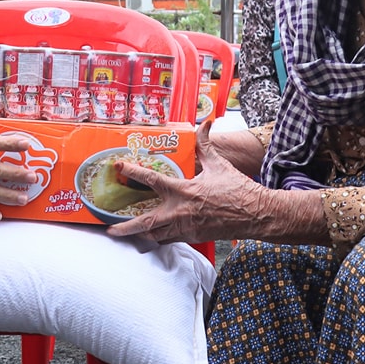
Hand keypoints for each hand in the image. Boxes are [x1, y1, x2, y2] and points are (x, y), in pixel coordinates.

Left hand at [107, 123, 320, 244]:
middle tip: (109, 228)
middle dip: (125, 228)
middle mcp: (180, 212)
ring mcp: (185, 228)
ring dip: (139, 235)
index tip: (118, 167)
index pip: (151, 180)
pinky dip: (157, 238)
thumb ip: (206, 145)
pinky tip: (150, 236)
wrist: (255, 215)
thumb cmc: (237, 190)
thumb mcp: (219, 165)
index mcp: (184, 191)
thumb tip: (206, 122)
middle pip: (146, 223)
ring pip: (155, 235)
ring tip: (124, 233)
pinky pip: (169, 240)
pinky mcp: (192, 237)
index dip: (132, 172)